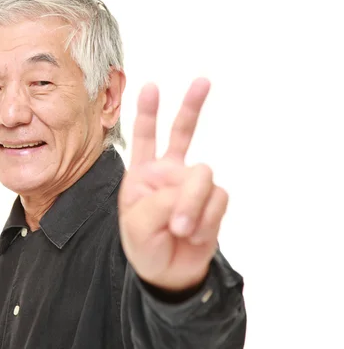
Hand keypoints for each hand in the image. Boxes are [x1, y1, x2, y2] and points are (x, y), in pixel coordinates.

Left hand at [118, 78, 227, 291]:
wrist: (168, 273)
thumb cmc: (144, 245)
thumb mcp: (136, 224)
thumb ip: (160, 200)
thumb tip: (192, 188)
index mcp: (143, 173)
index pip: (144, 138)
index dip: (147, 113)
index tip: (150, 87)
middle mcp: (169, 172)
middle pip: (183, 133)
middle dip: (192, 106)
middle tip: (202, 81)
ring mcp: (192, 185)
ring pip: (203, 175)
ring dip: (192, 204)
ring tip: (181, 229)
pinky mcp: (213, 201)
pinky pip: (217, 200)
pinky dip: (206, 219)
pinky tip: (194, 234)